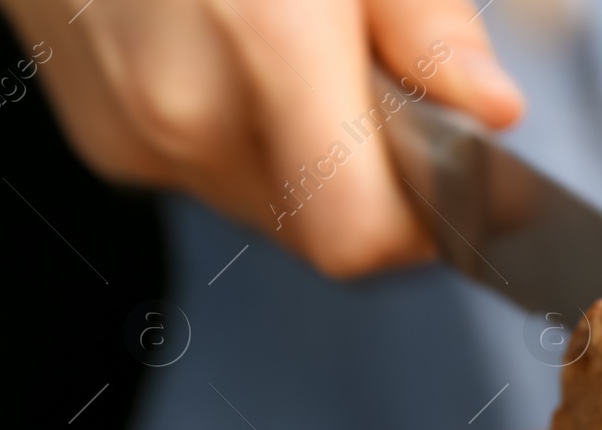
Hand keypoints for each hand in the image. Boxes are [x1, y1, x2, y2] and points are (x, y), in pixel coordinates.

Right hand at [0, 0, 523, 275]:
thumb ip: (425, 24)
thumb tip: (493, 109)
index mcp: (264, 38)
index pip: (359, 233)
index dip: (417, 225)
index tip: (447, 178)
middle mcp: (186, 105)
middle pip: (322, 228)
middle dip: (369, 177)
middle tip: (370, 86)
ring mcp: (133, 129)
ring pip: (273, 208)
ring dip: (307, 160)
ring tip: (294, 57)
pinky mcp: (108, 139)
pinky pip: (211, 177)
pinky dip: (245, 138)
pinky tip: (232, 56)